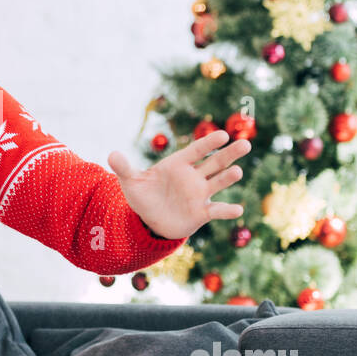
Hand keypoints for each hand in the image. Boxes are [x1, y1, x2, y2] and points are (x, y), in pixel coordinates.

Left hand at [107, 130, 251, 240]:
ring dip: (228, 178)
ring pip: (218, 182)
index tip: (223, 134)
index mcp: (178, 164)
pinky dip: (227, 210)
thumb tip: (111, 155)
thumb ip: (124, 168)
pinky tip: (237, 209)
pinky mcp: (202, 212)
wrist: (150, 220)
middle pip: (215, 162)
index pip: (196, 151)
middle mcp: (193, 177)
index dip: (209, 143)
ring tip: (238, 171)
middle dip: (229, 154)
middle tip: (245, 144)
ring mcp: (199, 194)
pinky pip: (217, 210)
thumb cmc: (144, 196)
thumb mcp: (131, 182)